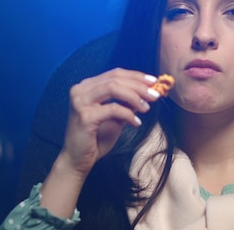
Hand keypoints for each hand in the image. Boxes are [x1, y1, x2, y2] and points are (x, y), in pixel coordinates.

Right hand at [39, 68, 160, 217]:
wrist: (78, 159)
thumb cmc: (96, 138)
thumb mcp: (115, 116)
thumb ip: (127, 102)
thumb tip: (148, 92)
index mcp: (87, 86)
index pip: (115, 73)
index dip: (136, 76)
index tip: (154, 82)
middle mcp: (81, 90)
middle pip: (115, 79)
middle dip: (139, 86)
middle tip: (156, 95)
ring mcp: (81, 101)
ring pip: (113, 88)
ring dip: (134, 96)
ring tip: (147, 108)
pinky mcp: (85, 116)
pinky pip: (113, 109)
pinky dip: (128, 114)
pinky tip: (136, 123)